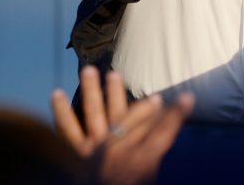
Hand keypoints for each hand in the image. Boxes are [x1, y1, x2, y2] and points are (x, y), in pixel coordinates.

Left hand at [51, 67, 193, 184]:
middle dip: (138, 100)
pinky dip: (61, 111)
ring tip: (90, 70)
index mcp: (140, 160)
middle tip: (145, 87)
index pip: (163, 132)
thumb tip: (153, 143)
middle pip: (130, 117)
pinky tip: (56, 93)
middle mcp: (118, 149)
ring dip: (94, 89)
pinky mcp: (75, 153)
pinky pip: (66, 129)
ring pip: (95, 112)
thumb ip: (149, 163)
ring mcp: (94, 148)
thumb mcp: (146, 181)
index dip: (177, 115)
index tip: (187, 98)